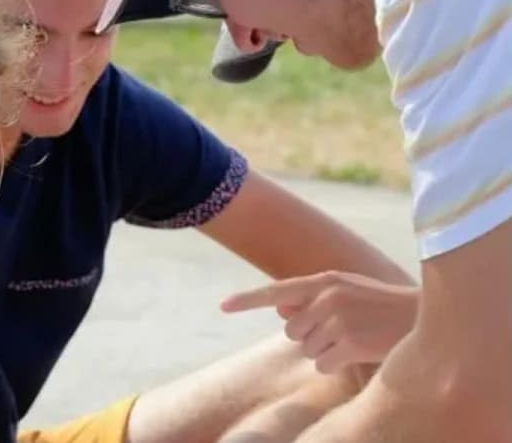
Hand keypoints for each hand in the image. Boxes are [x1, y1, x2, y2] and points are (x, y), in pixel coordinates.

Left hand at [221, 271, 418, 373]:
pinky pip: (321, 364)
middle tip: (339, 330)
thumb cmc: (380, 306)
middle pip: (291, 330)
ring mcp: (337, 320)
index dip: (247, 300)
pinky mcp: (348, 344)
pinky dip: (334, 364)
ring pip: (306, 349)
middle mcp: (326, 297)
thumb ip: (312, 298)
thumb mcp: (346, 292)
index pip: (276, 291)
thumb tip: (280, 311)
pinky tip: (355, 353)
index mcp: (324, 281)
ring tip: (352, 338)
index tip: (222, 306)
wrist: (423, 319)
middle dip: (309, 335)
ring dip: (324, 351)